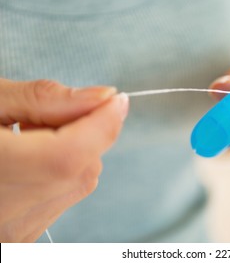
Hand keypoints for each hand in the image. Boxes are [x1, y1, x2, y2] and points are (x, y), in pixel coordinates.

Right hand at [0, 79, 128, 241]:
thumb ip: (44, 98)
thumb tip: (104, 97)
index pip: (71, 153)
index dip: (103, 121)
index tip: (116, 97)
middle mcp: (7, 216)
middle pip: (82, 166)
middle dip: (84, 130)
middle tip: (45, 113)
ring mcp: (17, 232)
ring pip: (80, 180)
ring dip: (73, 149)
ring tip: (27, 136)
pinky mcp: (23, 235)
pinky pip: (65, 195)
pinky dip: (62, 169)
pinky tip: (30, 159)